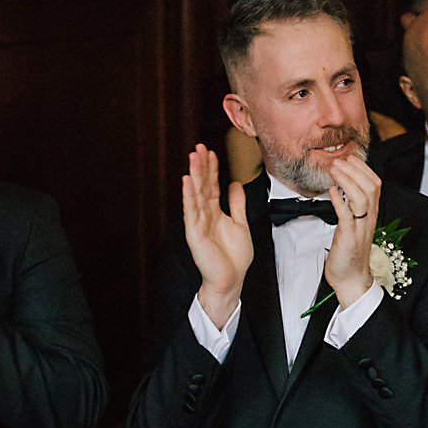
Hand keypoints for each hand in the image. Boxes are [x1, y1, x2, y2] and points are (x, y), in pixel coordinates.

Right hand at [183, 144, 252, 327]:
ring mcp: (198, 223)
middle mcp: (204, 215)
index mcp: (215, 212)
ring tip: (193, 158)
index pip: (212, 185)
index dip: (212, 169)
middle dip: (201, 167)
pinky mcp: (194, 233)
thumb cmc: (234, 257)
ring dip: (194, 176)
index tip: (210, 152)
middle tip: (199, 148)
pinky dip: (188, 196)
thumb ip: (237, 204)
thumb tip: (234, 184)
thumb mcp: (240, 223)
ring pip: (195, 195)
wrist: (231, 279)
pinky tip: (186, 182)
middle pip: (202, 186)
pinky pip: (191, 211)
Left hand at [323, 152, 380, 307]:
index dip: (363, 169)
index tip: (349, 159)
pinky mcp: (349, 237)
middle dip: (355, 170)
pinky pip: (346, 214)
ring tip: (334, 170)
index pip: (375, 185)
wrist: (351, 279)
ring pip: (361, 197)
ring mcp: (360, 228)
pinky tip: (332, 191)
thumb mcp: (353, 226)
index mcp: (371, 215)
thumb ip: (351, 208)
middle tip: (339, 160)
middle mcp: (369, 219)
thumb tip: (342, 189)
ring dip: (347, 180)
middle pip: (371, 187)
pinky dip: (339, 200)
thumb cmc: (349, 254)